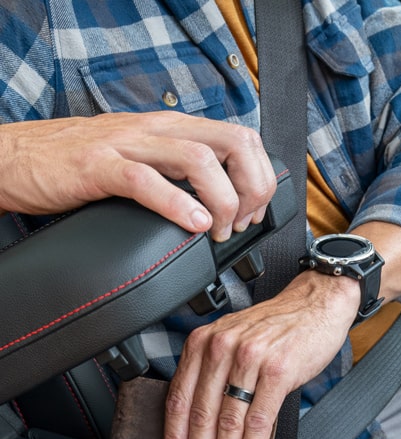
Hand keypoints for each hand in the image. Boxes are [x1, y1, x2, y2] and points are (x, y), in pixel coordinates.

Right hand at [0, 112, 275, 240]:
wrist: (19, 157)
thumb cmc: (84, 165)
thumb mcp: (147, 160)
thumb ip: (184, 173)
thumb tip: (228, 203)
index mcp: (174, 128)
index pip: (243, 138)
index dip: (259, 178)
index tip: (253, 214)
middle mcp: (157, 129)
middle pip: (233, 143)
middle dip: (252, 189)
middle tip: (240, 224)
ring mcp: (128, 145)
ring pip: (200, 159)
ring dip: (222, 202)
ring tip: (216, 231)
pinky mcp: (98, 167)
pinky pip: (146, 181)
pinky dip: (178, 205)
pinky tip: (192, 225)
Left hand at [163, 271, 361, 438]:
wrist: (315, 305)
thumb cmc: (279, 327)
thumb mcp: (235, 343)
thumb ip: (217, 375)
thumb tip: (207, 428)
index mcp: (204, 343)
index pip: (180, 398)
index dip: (175, 437)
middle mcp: (221, 348)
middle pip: (201, 414)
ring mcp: (249, 359)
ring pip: (228, 420)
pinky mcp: (277, 370)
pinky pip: (258, 419)